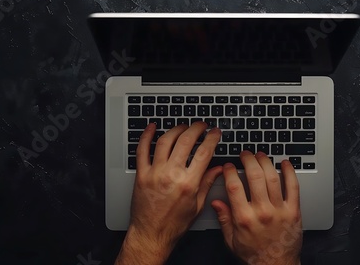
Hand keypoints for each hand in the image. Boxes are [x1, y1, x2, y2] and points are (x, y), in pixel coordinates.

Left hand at [116, 122, 221, 263]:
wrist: (151, 234)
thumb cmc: (173, 224)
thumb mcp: (197, 206)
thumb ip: (207, 183)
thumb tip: (218, 169)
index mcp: (188, 184)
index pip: (204, 153)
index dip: (211, 138)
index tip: (215, 132)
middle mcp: (171, 175)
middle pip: (186, 142)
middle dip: (196, 129)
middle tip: (201, 125)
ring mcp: (155, 173)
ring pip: (165, 141)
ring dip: (176, 129)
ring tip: (183, 126)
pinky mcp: (141, 175)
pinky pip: (142, 150)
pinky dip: (146, 136)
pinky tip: (152, 128)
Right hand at [212, 151, 302, 264]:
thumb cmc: (254, 254)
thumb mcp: (231, 240)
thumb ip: (224, 219)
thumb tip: (216, 202)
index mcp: (244, 218)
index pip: (234, 187)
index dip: (230, 171)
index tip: (228, 165)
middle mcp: (262, 212)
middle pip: (254, 176)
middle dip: (248, 160)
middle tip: (245, 154)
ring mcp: (279, 210)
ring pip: (272, 178)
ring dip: (266, 162)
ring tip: (260, 155)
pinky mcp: (294, 211)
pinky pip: (293, 187)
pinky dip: (290, 172)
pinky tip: (285, 163)